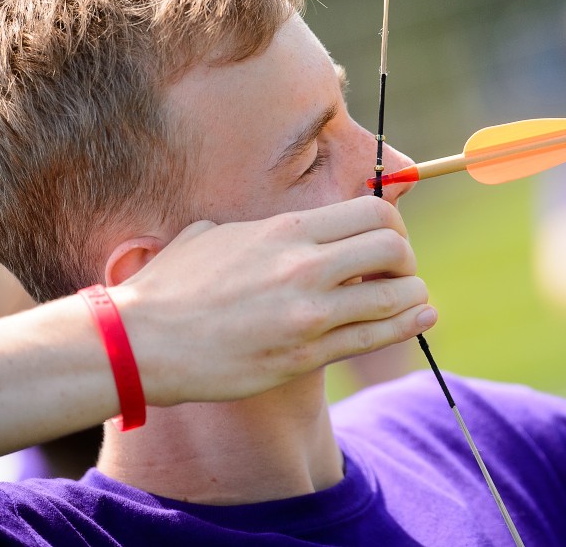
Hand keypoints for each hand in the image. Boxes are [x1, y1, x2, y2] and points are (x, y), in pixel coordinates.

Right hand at [111, 196, 434, 405]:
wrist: (142, 341)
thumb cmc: (171, 285)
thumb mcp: (213, 234)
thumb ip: (257, 228)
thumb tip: (274, 228)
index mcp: (286, 229)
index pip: (373, 211)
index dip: (393, 224)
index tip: (385, 240)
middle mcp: (305, 265)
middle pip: (394, 247)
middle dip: (406, 258)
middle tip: (397, 272)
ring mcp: (309, 312)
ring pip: (395, 296)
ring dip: (412, 295)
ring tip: (411, 299)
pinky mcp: (306, 354)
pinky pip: (375, 336)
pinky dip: (408, 326)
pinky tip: (422, 319)